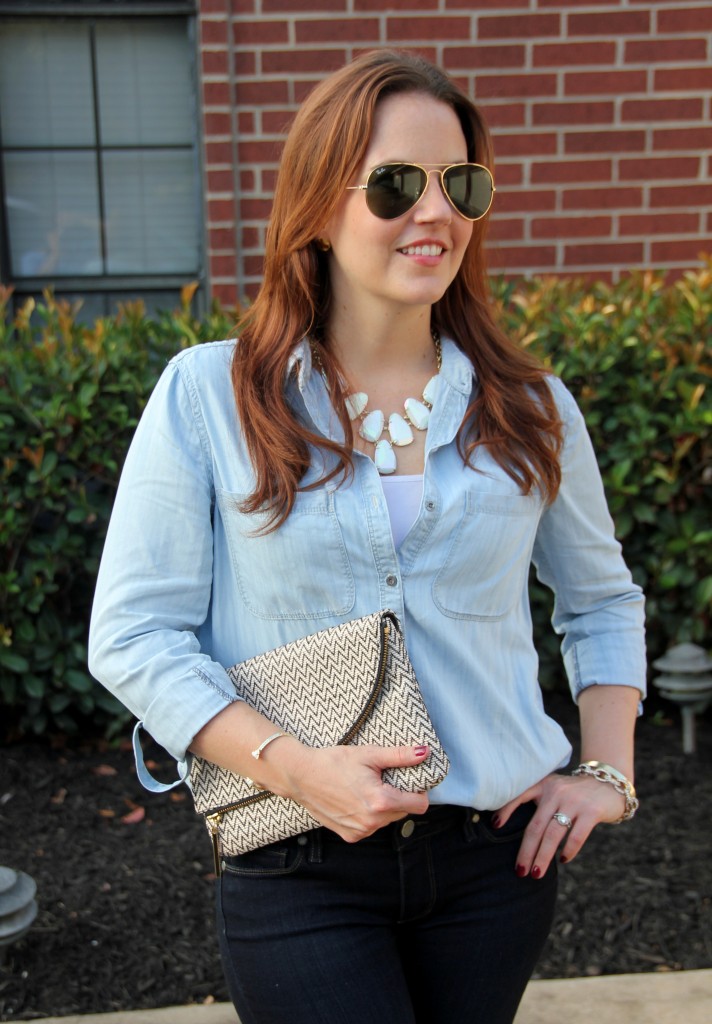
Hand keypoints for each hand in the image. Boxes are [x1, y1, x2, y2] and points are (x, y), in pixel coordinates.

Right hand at [280, 742, 430, 842]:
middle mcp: (372, 822)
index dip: (418, 791)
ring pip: (388, 820)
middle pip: (404, 812)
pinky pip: (372, 827)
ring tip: (366, 788)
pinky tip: (356, 799)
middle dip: (400, 796)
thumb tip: (424, 752)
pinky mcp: (350, 836)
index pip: (419, 805)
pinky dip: (370, 815)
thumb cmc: (334, 762)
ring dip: (385, 806)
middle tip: (383, 779)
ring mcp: (360, 832)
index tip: (407, 779)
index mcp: (380, 802)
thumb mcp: (369, 754)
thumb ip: (400, 756)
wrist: (301, 776)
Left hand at [493, 771, 626, 878]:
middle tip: (519, 870)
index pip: (519, 796)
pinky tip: (563, 860)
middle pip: (536, 826)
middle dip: (526, 851)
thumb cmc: (576, 793)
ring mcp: (574, 801)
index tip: (494, 826)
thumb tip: (517, 831)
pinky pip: (576, 835)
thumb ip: (539, 802)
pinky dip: (569, 850)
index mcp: (544, 785)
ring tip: (536, 873)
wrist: (610, 783)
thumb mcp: (554, 789)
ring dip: (543, 856)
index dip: (505, 810)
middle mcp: (556, 791)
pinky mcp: (591, 811)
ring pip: (553, 834)